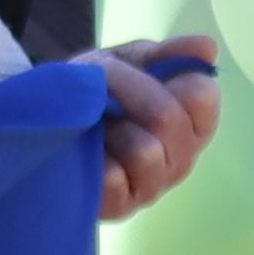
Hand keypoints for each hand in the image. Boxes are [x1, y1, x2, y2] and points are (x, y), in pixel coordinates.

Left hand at [94, 47, 220, 222]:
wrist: (45, 122)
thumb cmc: (95, 92)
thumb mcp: (126, 63)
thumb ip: (166, 54)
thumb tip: (208, 47)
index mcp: (191, 123)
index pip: (202, 95)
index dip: (164, 77)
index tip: (140, 74)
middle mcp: (181, 158)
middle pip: (169, 119)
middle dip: (127, 94)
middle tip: (103, 93)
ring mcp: (153, 187)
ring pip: (146, 151)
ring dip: (111, 129)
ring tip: (95, 126)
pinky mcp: (120, 207)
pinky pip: (114, 179)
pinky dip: (94, 159)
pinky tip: (85, 153)